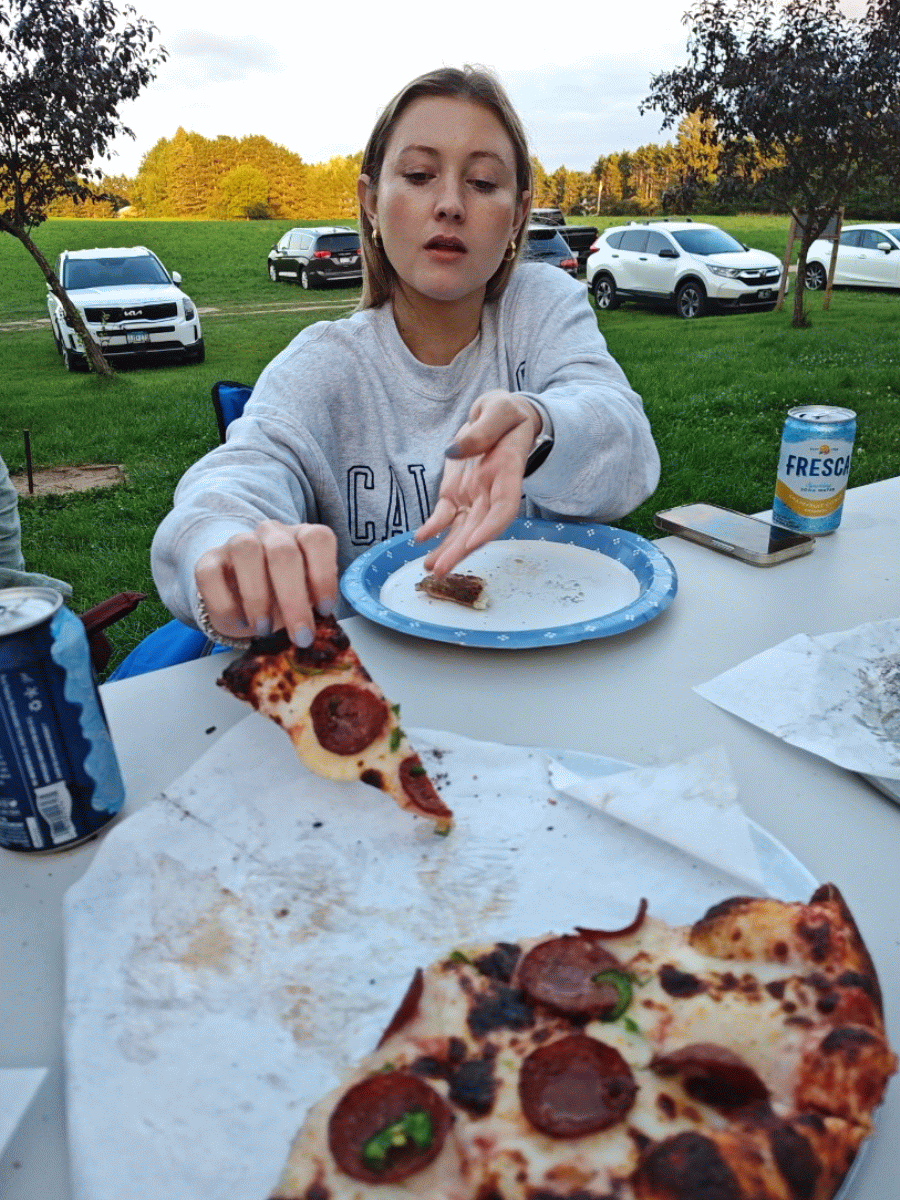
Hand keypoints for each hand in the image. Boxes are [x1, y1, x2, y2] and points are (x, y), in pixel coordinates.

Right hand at [194, 520, 337, 646]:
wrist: (242, 602)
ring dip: (257, 597)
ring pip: (246, 552)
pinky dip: (226, 604)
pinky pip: (210, 574)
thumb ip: (315, 607)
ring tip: (264, 629)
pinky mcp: (208, 560)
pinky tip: (240, 622)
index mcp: (302, 537)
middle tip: (300, 636)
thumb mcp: (305, 600)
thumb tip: (323, 632)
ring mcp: (237, 543)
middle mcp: (271, 533)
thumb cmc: (281, 598)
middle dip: (293, 599)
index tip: (324, 610)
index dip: (324, 574)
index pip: (317, 538)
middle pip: (283, 552)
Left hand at [415, 391, 541, 575]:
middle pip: (477, 527)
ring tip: (430, 569)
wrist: (501, 418)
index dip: (490, 528)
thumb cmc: (506, 413)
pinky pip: (444, 515)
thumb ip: (482, 430)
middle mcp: (491, 491)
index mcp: (507, 472)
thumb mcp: (499, 410)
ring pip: (460, 528)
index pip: (504, 507)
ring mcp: (473, 495)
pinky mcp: (456, 492)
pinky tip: (419, 540)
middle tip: (441, 569)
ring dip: (446, 549)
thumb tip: (453, 451)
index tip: (474, 543)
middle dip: (460, 550)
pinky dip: (432, 528)